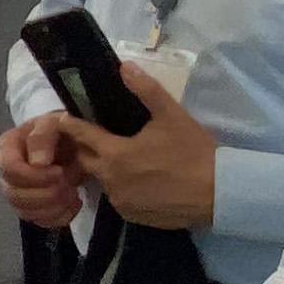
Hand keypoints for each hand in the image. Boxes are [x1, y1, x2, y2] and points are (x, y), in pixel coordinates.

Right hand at [0, 117, 85, 229]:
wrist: (72, 143)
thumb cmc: (60, 131)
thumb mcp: (53, 123)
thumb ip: (43, 137)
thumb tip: (38, 163)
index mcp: (8, 148)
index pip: (9, 169)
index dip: (34, 175)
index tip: (58, 171)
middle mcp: (7, 173)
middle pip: (14, 194)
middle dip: (46, 193)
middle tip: (68, 183)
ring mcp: (18, 193)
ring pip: (25, 212)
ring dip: (53, 206)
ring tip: (72, 193)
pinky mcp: (32, 208)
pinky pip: (39, 222)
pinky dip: (60, 216)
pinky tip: (73, 204)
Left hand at [58, 70, 218, 230]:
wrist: (219, 193)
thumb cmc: (194, 151)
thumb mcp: (171, 115)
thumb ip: (146, 89)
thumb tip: (124, 66)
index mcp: (115, 154)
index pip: (81, 135)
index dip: (71, 125)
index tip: (64, 118)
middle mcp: (111, 181)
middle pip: (87, 160)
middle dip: (86, 147)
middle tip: (96, 135)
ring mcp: (122, 202)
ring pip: (103, 181)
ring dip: (106, 168)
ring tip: (120, 157)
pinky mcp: (134, 217)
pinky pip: (120, 198)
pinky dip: (123, 188)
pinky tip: (138, 180)